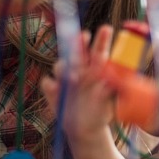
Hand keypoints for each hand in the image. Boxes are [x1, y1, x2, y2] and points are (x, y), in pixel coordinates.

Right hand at [41, 25, 114, 140]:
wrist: (86, 129)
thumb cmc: (102, 112)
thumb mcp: (110, 103)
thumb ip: (110, 91)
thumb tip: (109, 81)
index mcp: (97, 71)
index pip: (100, 51)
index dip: (102, 39)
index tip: (106, 28)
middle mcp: (81, 70)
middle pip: (78, 51)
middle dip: (80, 41)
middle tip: (84, 35)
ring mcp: (66, 79)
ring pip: (61, 64)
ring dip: (65, 67)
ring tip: (74, 78)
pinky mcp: (53, 90)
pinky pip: (48, 83)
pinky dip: (51, 85)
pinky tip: (57, 90)